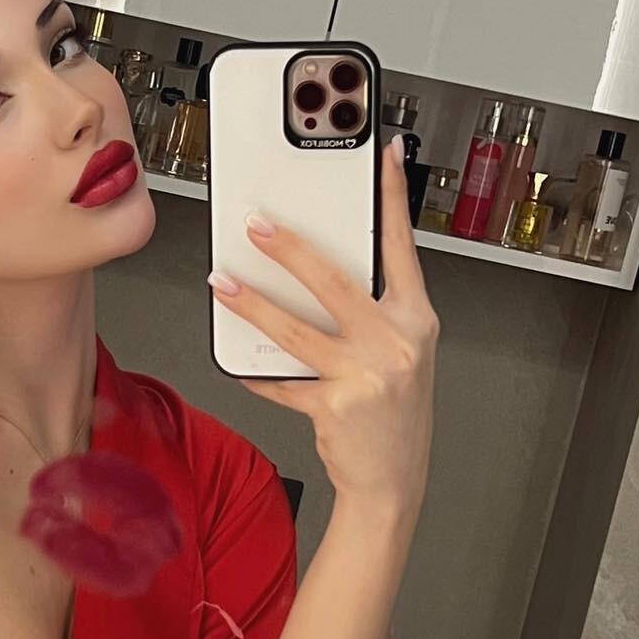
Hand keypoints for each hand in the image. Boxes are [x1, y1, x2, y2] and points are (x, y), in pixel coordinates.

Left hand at [209, 138, 438, 512]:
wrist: (393, 480)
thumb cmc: (394, 413)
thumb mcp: (401, 353)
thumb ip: (373, 311)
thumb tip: (321, 269)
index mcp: (415, 320)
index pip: (402, 248)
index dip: (393, 199)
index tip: (383, 158)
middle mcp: (395, 343)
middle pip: (335, 282)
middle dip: (291, 250)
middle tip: (257, 226)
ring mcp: (366, 376)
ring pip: (297, 329)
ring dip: (252, 305)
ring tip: (223, 284)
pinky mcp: (335, 407)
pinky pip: (282, 383)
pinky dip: (259, 374)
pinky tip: (241, 365)